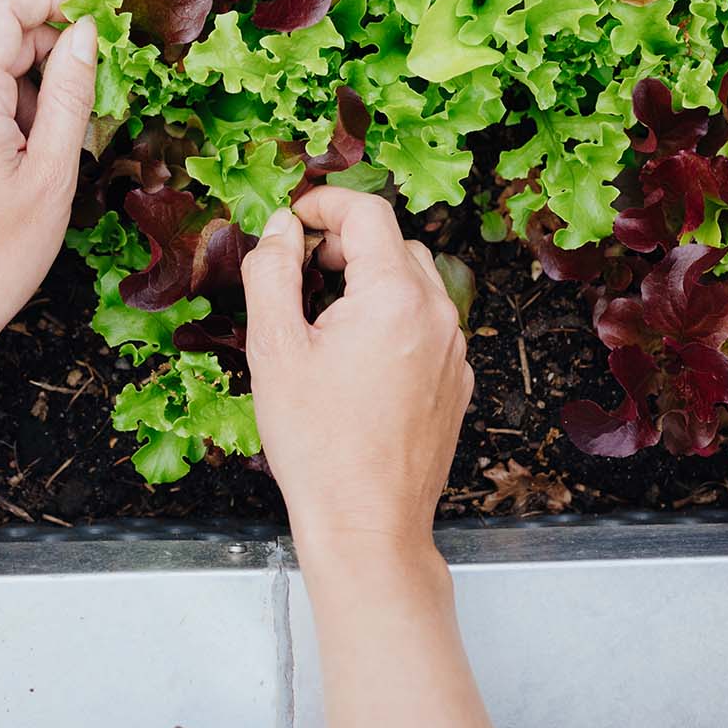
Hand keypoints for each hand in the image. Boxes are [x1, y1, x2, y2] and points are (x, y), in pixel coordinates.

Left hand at [0, 0, 96, 374]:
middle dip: (49, 54)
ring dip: (31, 95)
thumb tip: (84, 33)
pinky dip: (7, 120)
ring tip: (57, 155)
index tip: (93, 16)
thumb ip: (69, 95)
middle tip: (93, 98)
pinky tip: (26, 171)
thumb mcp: (52, 174)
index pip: (0, 6)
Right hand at [240, 186, 472, 556]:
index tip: (292, 218)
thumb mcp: (274, 347)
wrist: (367, 524)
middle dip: (345, 241)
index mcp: (395, 296)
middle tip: (299, 267)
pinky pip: (426, 323)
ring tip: (322, 312)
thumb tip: (281, 228)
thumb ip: (273, 271)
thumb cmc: (317, 443)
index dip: (324, 203)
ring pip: (414, 282)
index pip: (368, 213)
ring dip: (369, 277)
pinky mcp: (455, 381)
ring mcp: (453, 350)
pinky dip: (391, 315)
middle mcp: (437, 315)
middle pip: (394, 243)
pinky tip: (353, 353)